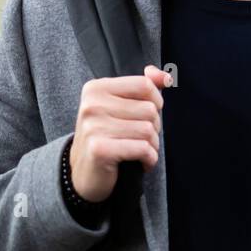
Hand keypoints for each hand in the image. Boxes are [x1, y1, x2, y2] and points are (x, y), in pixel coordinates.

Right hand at [69, 65, 169, 202]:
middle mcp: (91, 104)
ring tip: (140, 151)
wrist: (85, 173)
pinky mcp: (99, 149)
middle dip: (154, 128)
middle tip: (140, 139)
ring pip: (148, 130)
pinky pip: (143, 149)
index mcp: (96, 88)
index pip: (144, 85)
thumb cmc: (108, 136)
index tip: (146, 116)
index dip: (156, 102)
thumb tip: (165, 76)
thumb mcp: (122, 107)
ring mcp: (93, 127)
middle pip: (149, 109)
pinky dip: (150, 159)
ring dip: (152, 145)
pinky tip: (141, 163)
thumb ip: (145, 87)